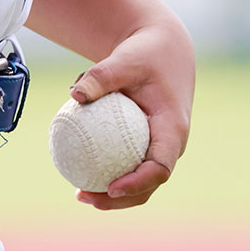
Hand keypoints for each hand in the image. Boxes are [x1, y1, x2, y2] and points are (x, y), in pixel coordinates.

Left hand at [71, 21, 194, 209]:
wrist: (163, 50)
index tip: (111, 187)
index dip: (138, 183)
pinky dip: (108, 174)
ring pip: (141, 182)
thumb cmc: (144, 54)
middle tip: (84, 196)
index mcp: (174, 128)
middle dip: (120, 200)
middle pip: (150, 185)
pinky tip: (78, 174)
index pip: (160, 167)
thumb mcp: (124, 59)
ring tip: (79, 194)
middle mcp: (172, 144)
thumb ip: (101, 76)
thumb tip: (75, 93)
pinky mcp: (149, 145)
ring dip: (113, 195)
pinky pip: (129, 166)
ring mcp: (161, 147)